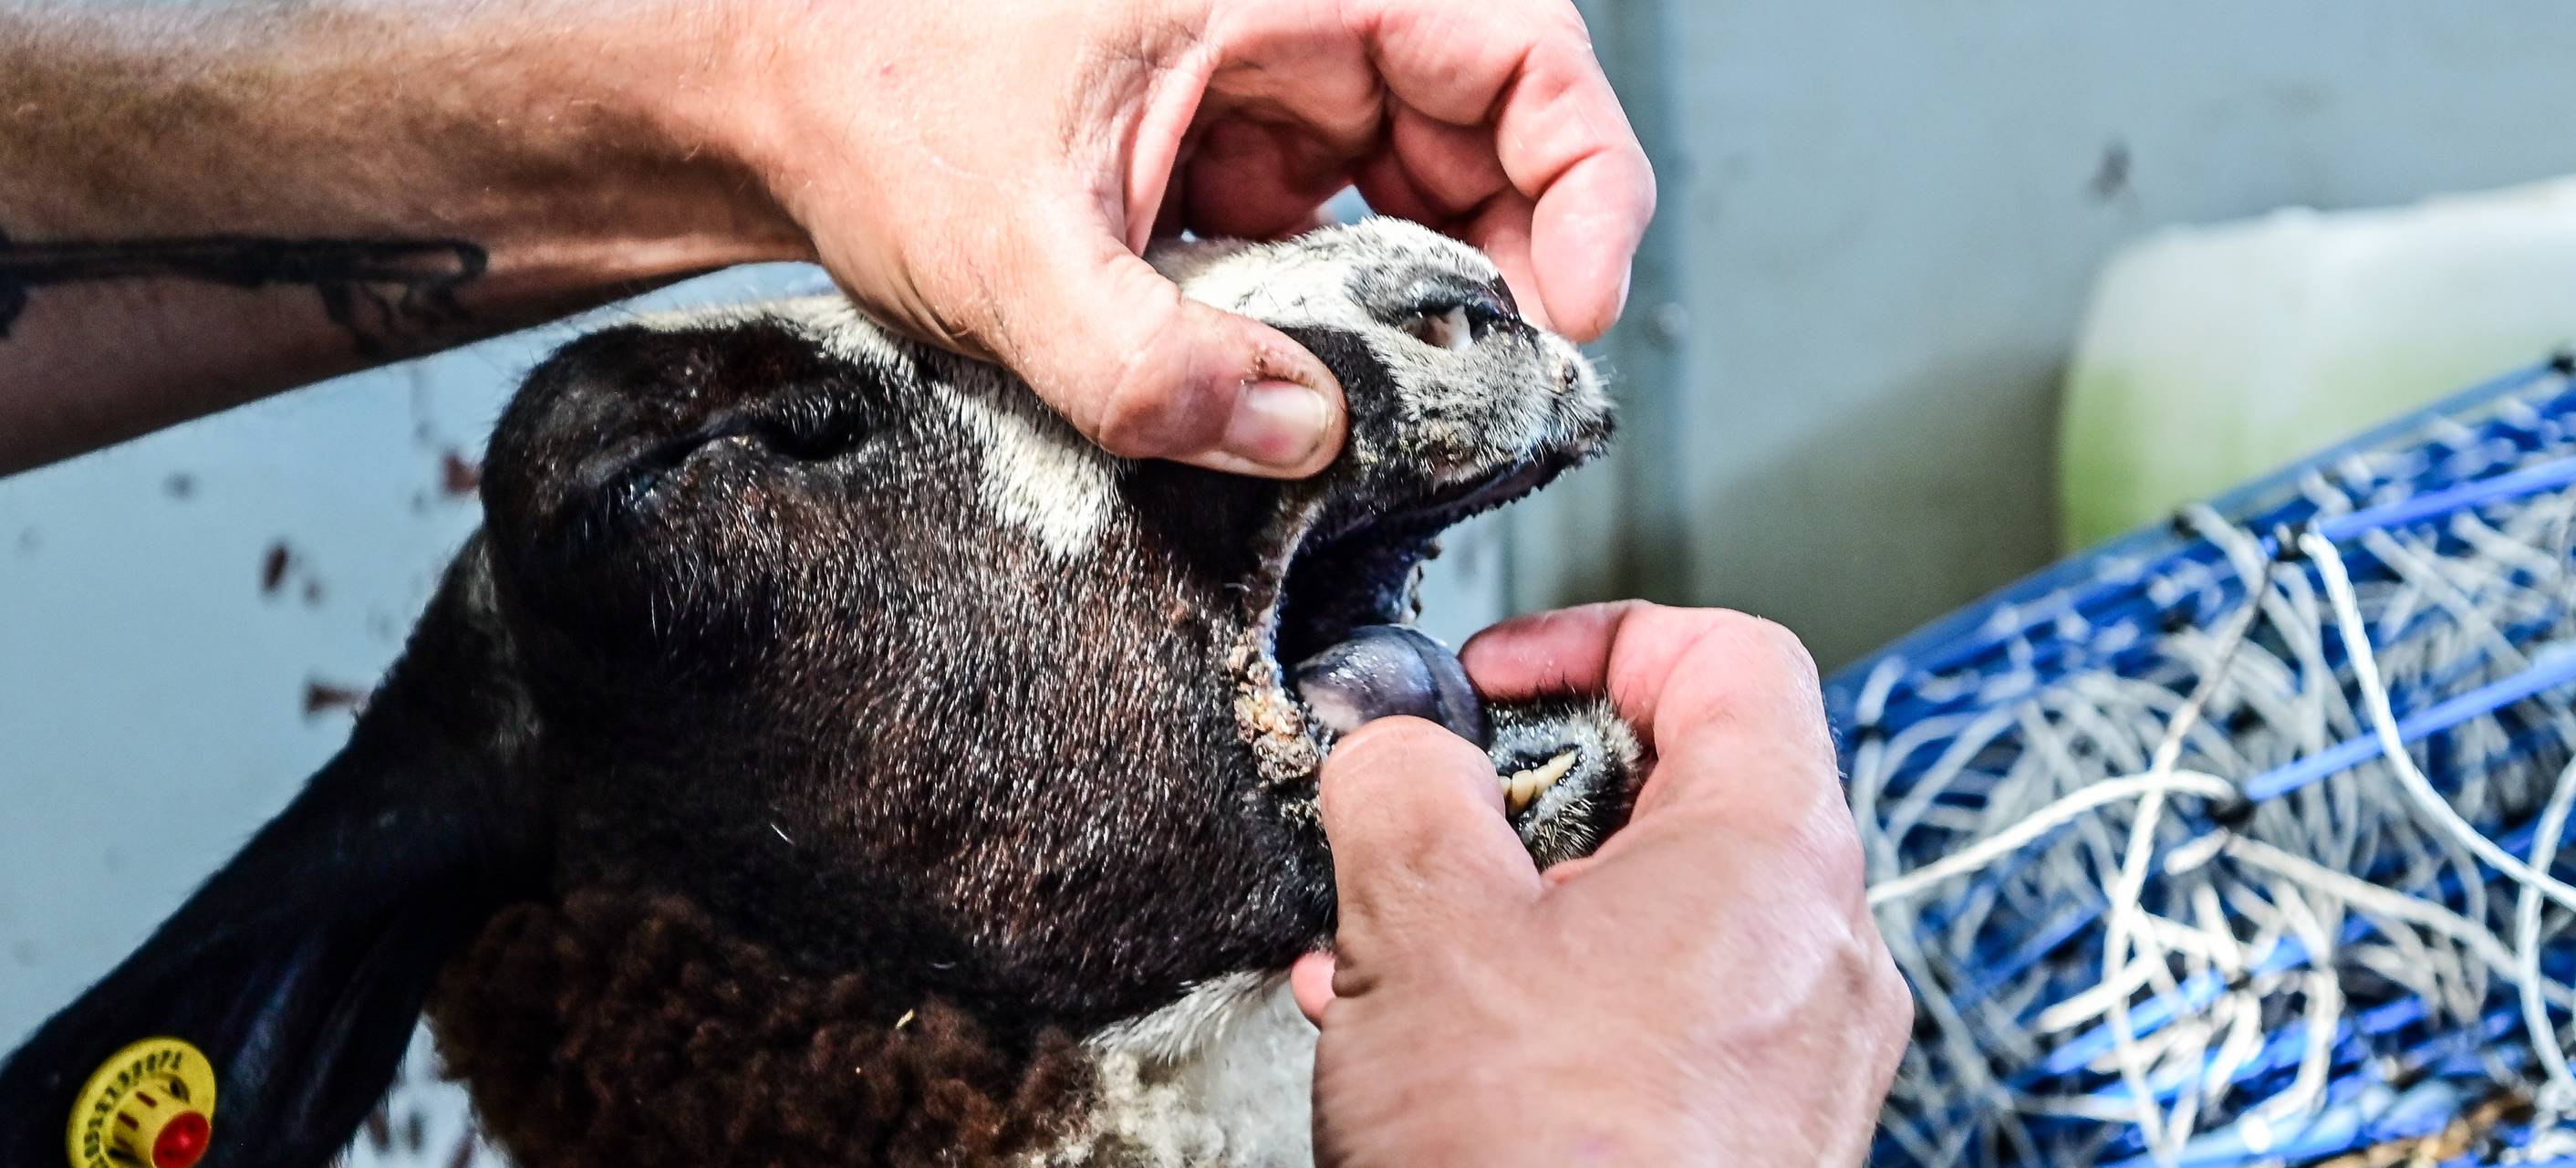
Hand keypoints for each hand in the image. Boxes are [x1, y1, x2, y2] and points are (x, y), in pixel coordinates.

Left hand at [704, 0, 1654, 477]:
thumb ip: (1146, 364)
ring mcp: (1266, 88)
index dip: (1587, 169)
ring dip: (1438, 295)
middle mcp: (1293, 20)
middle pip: (1495, 124)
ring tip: (1407, 401)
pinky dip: (1350, 310)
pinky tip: (1309, 385)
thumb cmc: (872, 106)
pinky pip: (1343, 227)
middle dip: (1523, 257)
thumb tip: (1302, 436)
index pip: (1520, 43)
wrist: (769, 106)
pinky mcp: (1231, 155)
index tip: (1576, 300)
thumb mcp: (1008, 252)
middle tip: (1498, 386)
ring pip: (1427, 184)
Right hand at [1292, 603, 1909, 1164]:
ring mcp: (1804, 1059)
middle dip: (1532, 795)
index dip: (1594, 635)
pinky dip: (1556, 1001)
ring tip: (1402, 947)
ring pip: (1660, 918)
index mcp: (1775, 854)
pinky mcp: (1761, 1141)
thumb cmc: (1538, 1162)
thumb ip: (1405, 783)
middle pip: (1689, 790)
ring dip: (1524, 908)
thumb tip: (1398, 741)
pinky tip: (1439, 1042)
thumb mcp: (1423, 922)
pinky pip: (1663, 1022)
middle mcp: (1823, 952)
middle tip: (1436, 825)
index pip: (1727, 655)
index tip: (1492, 675)